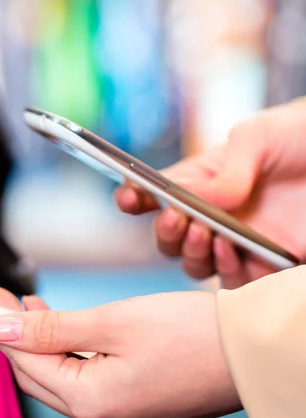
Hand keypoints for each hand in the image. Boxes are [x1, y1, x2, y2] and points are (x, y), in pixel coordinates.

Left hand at [0, 285, 239, 417]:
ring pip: (65, 381)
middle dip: (19, 337)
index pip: (25, 363)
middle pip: (40, 377)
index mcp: (92, 404)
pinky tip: (73, 335)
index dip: (1, 327)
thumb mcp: (113, 321)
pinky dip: (74, 358)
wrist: (251, 353)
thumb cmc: (191, 333)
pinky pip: (91, 385)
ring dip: (47, 346)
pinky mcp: (139, 410)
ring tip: (37, 310)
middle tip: (7, 300)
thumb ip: (49, 328)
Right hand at [116, 99, 305, 287]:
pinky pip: (236, 281)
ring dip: (193, 254)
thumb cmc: (297, 136)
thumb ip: (227, 167)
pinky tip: (234, 251)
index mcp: (202, 182)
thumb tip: (200, 201)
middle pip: (170, 240)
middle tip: (177, 219)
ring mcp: (237, 243)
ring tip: (207, 234)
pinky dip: (228, 270)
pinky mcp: (266, 265)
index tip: (127, 198)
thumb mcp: (258, 137)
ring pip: (195, 265)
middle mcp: (213, 216)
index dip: (134, 199)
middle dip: (166, 233)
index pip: (156, 195)